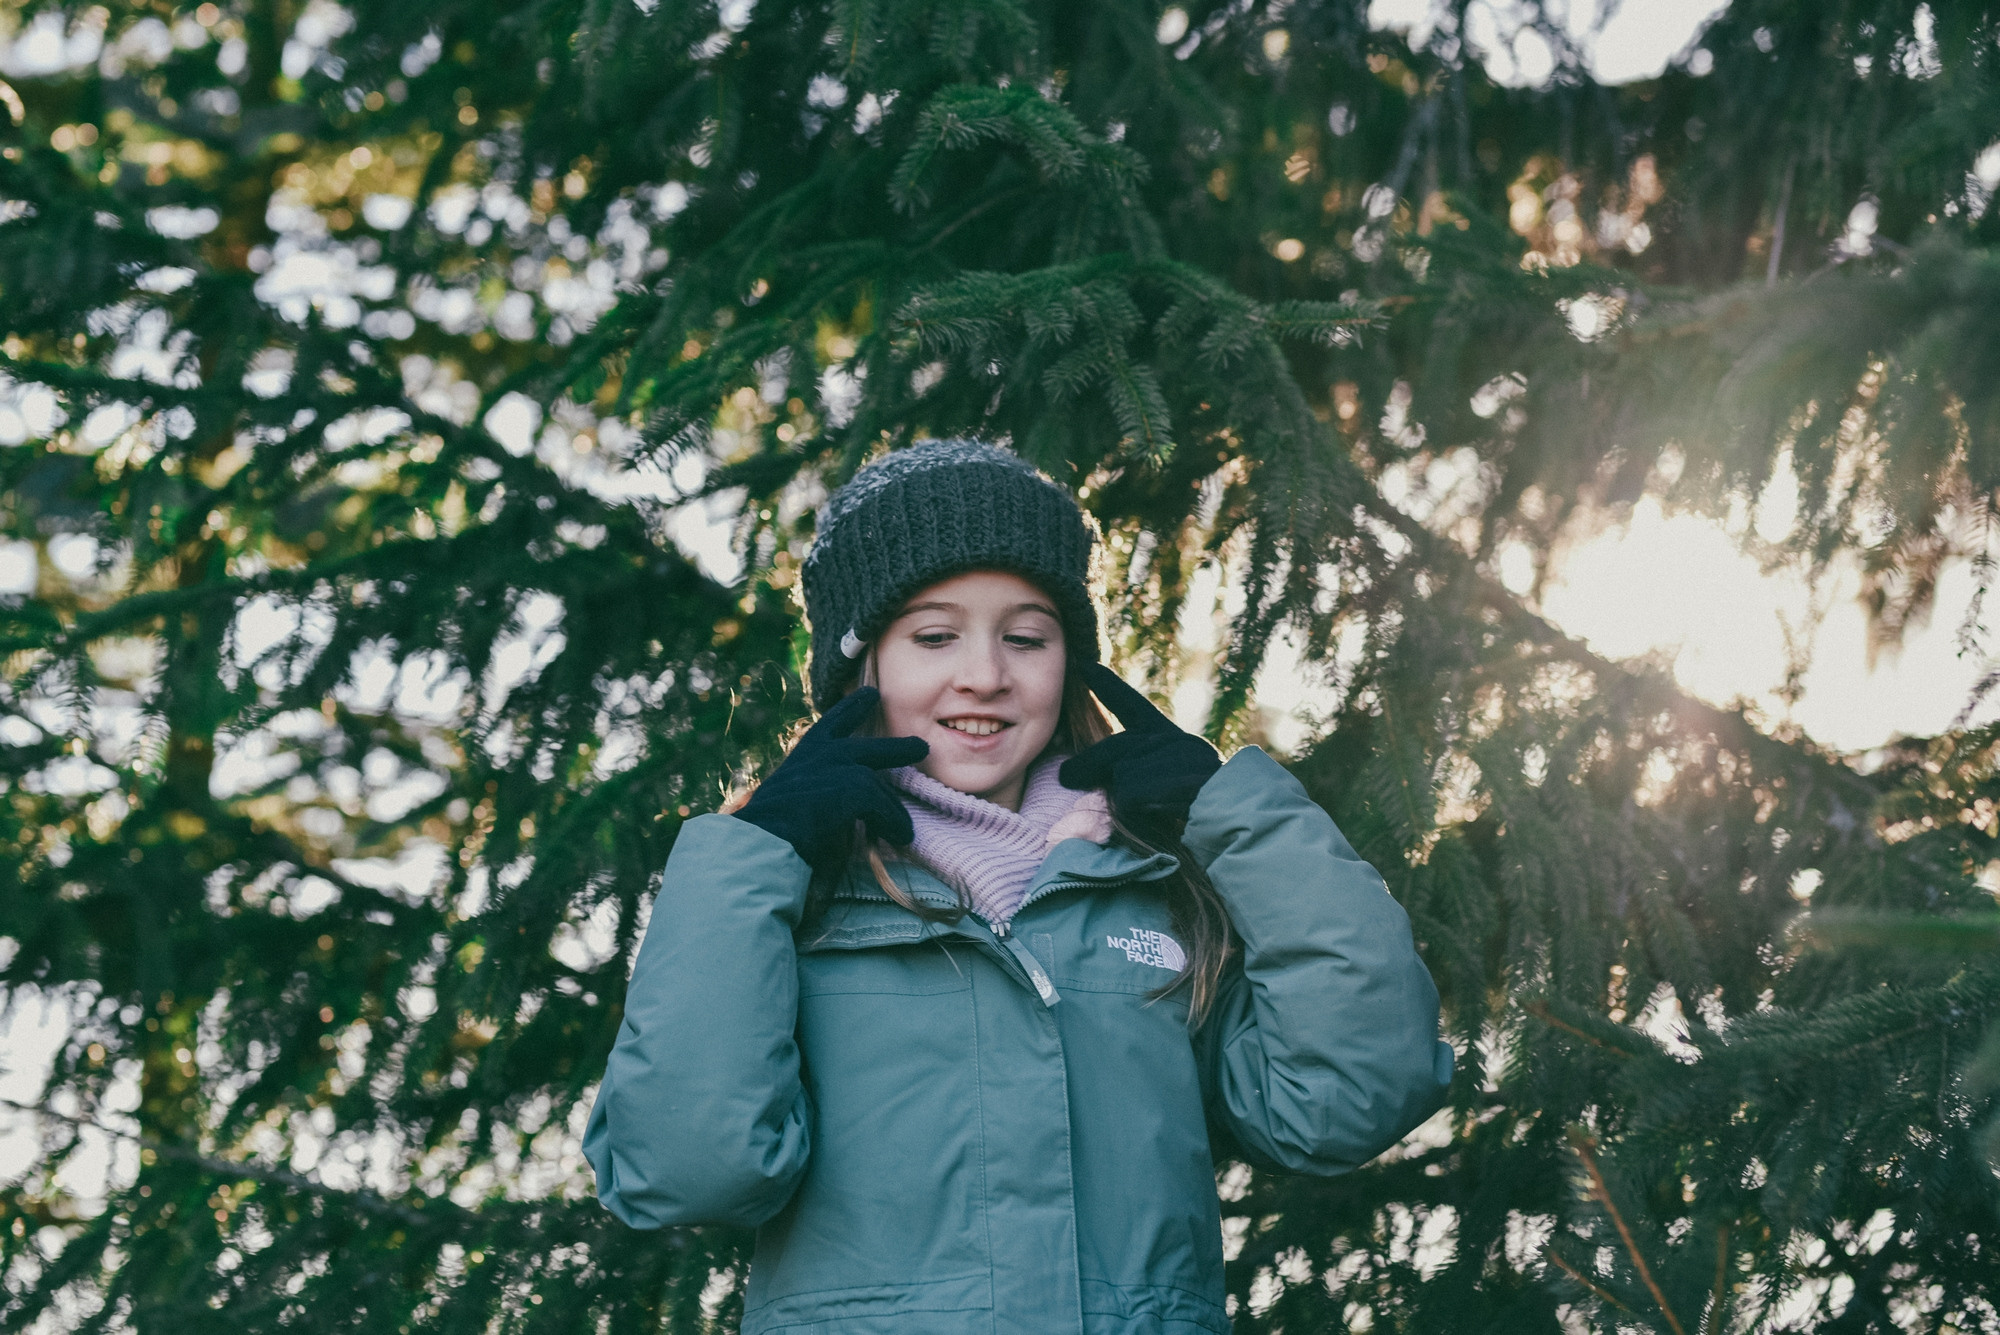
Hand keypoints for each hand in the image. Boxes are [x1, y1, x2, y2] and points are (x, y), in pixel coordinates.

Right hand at [734, 688, 928, 866]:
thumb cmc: (770, 828)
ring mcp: (839, 764)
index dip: (851, 707)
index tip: (870, 694)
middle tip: (920, 747)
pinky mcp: (854, 786)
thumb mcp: (792, 797)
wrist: (762, 839)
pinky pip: (883, 807)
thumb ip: (815, 792)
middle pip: (870, 747)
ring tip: (906, 829)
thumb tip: (839, 809)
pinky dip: (893, 824)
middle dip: (897, 748)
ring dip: (894, 810)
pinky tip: (900, 838)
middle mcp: (823, 751)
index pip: (831, 722)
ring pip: (879, 787)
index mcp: (805, 752)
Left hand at [1059, 663, 1220, 821]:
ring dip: (1127, 799)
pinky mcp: (1182, 775)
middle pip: (1115, 747)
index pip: (1133, 705)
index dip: (1108, 686)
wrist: (1240, 820)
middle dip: (1086, 764)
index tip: (1084, 666)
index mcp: (1169, 737)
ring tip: (1157, 808)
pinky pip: (1133, 793)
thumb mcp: (1161, 784)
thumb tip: (1083, 772)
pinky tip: (1165, 810)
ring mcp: (1181, 755)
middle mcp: (1174, 739)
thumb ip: (1131, 770)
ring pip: (1123, 775)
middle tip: (1066, 776)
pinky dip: (1139, 808)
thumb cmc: (1193, 813)